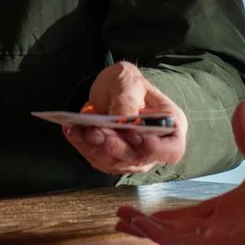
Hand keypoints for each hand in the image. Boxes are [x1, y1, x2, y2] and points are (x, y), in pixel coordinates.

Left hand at [62, 62, 186, 175]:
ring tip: (82, 129)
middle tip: (97, 130)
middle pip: (138, 158)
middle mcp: (154, 147)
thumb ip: (128, 100)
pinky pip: (97, 159)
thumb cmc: (128, 84)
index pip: (172, 150)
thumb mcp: (130, 82)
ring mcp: (133, 156)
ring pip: (115, 162)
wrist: (112, 89)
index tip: (134, 134)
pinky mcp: (112, 159)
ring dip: (96, 148)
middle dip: (116, 146)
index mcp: (171, 126)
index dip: (156, 148)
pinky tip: (72, 130)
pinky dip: (83, 146)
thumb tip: (125, 119)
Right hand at [114, 101, 244, 244]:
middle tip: (119, 216)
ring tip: (121, 220)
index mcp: (226, 210)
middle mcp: (218, 228)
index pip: (186, 214)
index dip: (162, 212)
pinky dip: (160, 234)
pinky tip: (142, 225)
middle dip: (146, 223)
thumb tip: (240, 104)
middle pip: (173, 228)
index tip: (139, 207)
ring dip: (147, 229)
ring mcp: (217, 239)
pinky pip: (183, 242)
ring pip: (172, 236)